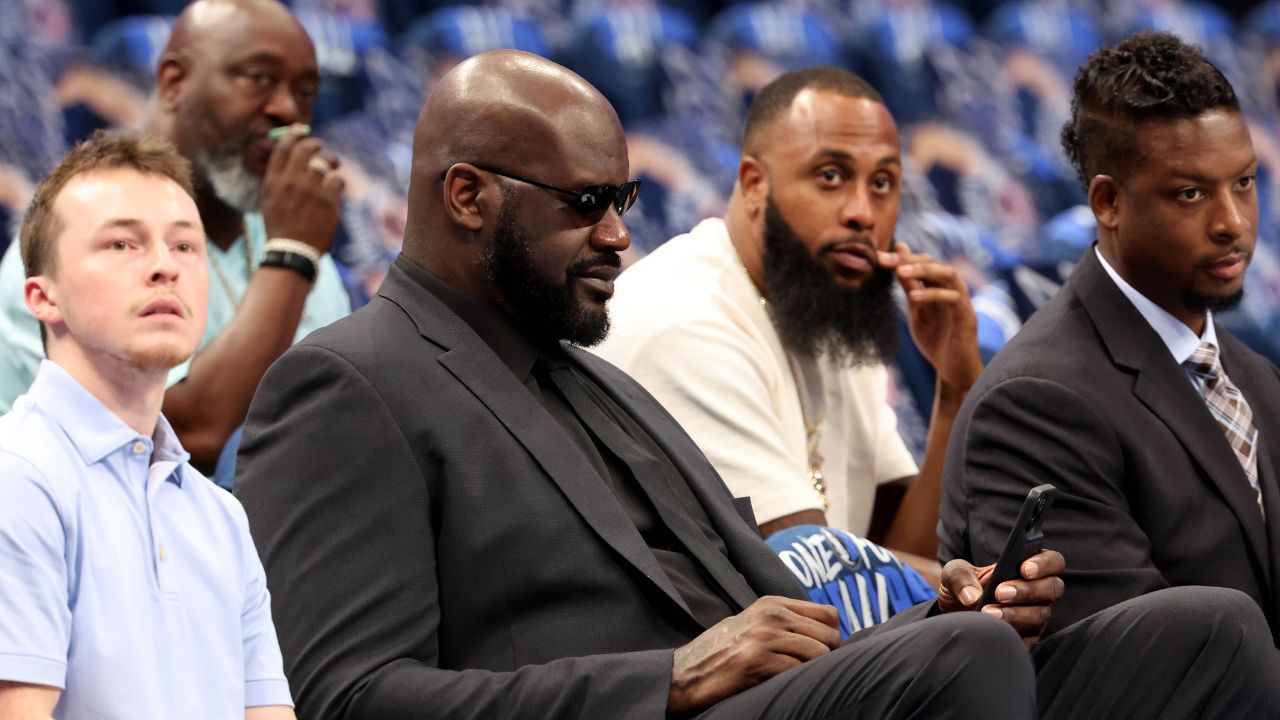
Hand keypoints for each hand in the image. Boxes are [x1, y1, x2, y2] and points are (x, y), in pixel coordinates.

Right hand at [258, 125, 344, 254]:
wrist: (293, 250)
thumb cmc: (280, 227)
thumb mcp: (269, 200)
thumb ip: (277, 179)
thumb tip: (289, 159)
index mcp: (273, 181)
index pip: (282, 148)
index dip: (292, 135)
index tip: (299, 130)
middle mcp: (291, 182)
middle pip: (305, 149)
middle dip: (314, 143)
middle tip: (320, 145)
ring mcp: (310, 190)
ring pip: (325, 161)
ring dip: (331, 159)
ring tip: (334, 163)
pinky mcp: (328, 201)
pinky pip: (337, 181)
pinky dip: (338, 183)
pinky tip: (336, 188)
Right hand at [668, 596, 840, 712]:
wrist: (686, 673)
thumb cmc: (722, 652)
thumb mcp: (753, 622)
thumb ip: (785, 621)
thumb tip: (825, 633)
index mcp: (772, 604)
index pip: (828, 614)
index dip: (832, 635)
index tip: (823, 651)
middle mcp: (771, 616)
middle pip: (829, 635)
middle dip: (828, 656)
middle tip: (813, 669)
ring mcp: (764, 638)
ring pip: (818, 653)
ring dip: (814, 670)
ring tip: (797, 676)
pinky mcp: (758, 662)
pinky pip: (799, 671)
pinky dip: (797, 680)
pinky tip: (783, 683)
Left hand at [879, 242, 981, 391]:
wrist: (951, 370)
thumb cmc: (935, 339)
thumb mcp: (915, 310)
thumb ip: (909, 287)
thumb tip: (898, 262)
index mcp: (940, 286)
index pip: (923, 261)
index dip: (902, 257)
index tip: (878, 258)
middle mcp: (953, 289)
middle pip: (934, 263)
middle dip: (909, 260)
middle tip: (886, 260)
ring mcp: (962, 301)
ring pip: (948, 274)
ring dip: (923, 270)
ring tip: (900, 272)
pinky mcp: (967, 316)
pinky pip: (953, 298)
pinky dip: (933, 295)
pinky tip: (914, 297)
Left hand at [936, 550, 1065, 646]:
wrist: (954, 617)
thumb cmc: (962, 588)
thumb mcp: (954, 575)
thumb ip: (961, 577)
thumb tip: (973, 597)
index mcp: (1026, 567)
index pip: (1052, 561)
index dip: (1043, 563)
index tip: (1024, 568)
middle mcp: (1037, 592)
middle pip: (1053, 588)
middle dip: (1027, 589)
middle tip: (1000, 592)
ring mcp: (1034, 616)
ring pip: (1040, 614)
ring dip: (1015, 613)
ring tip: (988, 613)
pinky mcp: (1027, 639)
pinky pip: (1029, 640)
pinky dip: (1011, 634)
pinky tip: (993, 631)